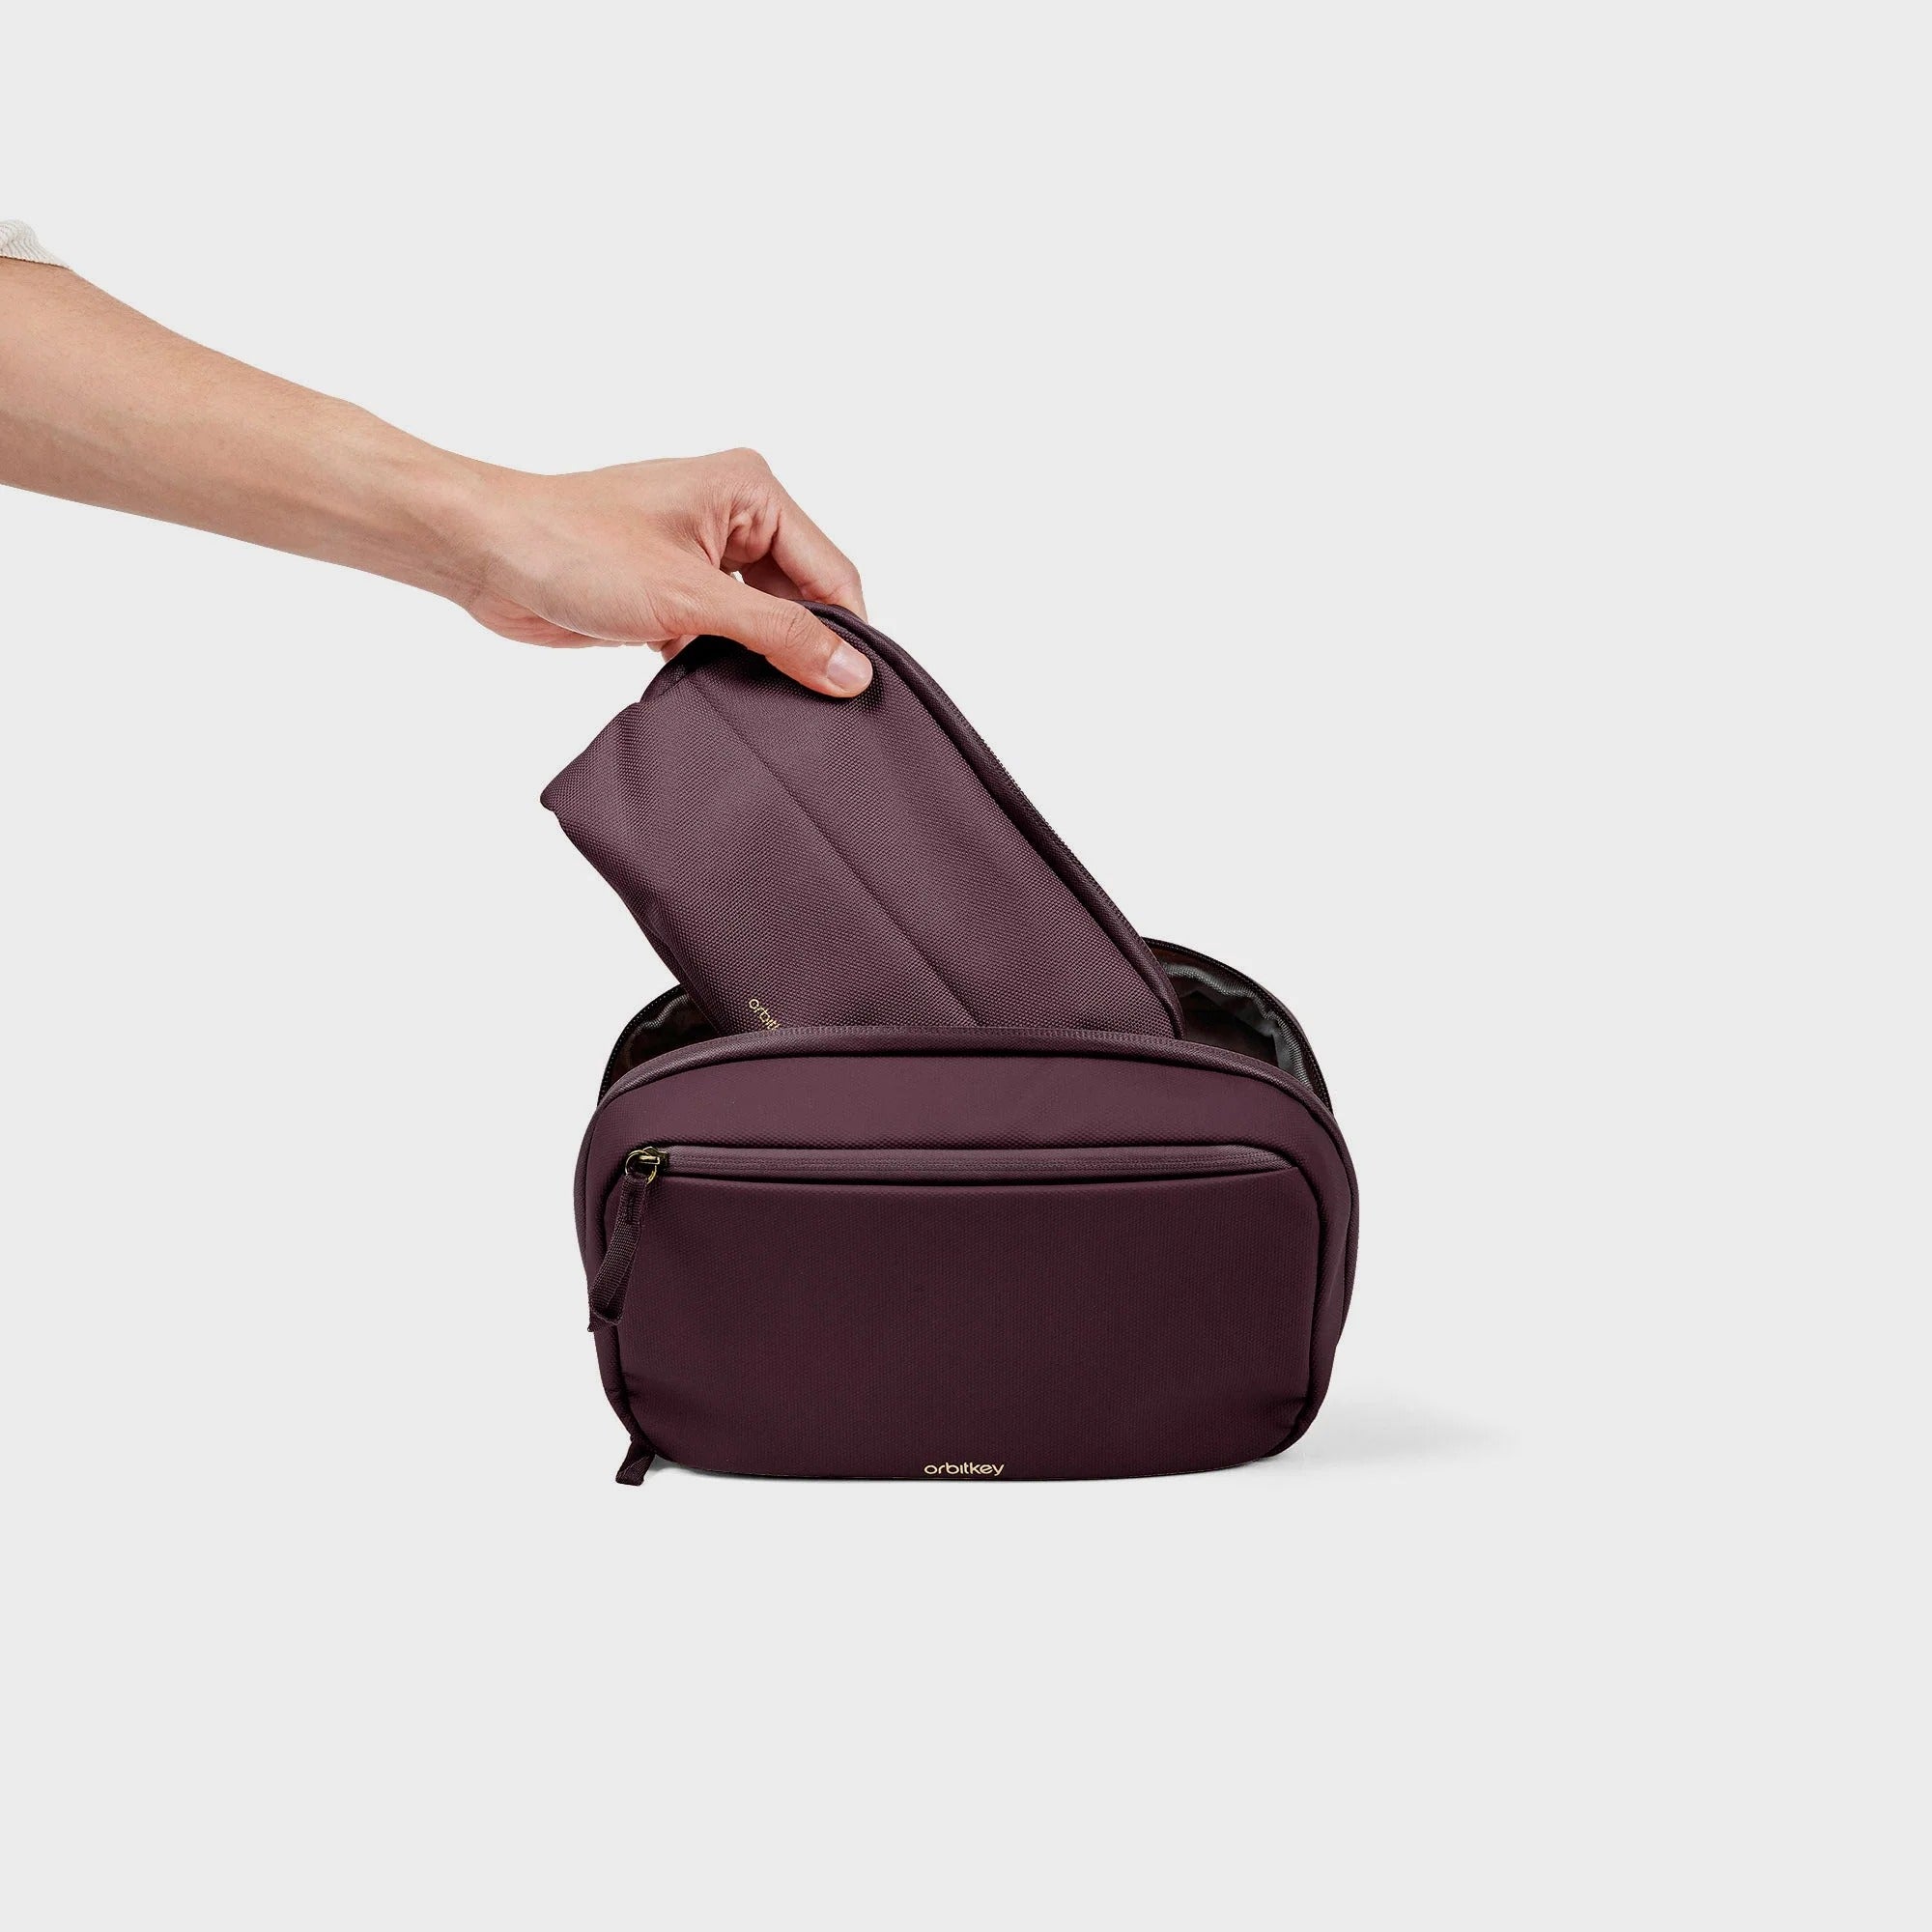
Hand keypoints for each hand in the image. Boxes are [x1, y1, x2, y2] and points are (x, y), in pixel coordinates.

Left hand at [458, 449, 871, 695]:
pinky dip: (724, 666)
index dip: (848, 635)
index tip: (856, 698)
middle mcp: (734, 514)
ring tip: (763, 706)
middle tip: (812, 713)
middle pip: (802, 598)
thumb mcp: (690, 599)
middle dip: (803, 650)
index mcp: (751, 490)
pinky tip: (716, 696)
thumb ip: (779, 635)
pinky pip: (725, 635)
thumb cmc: (573, 547)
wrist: (484, 552)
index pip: (832, 572)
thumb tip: (851, 672)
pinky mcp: (673, 590)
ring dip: (760, 662)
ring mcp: (701, 553)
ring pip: (763, 621)